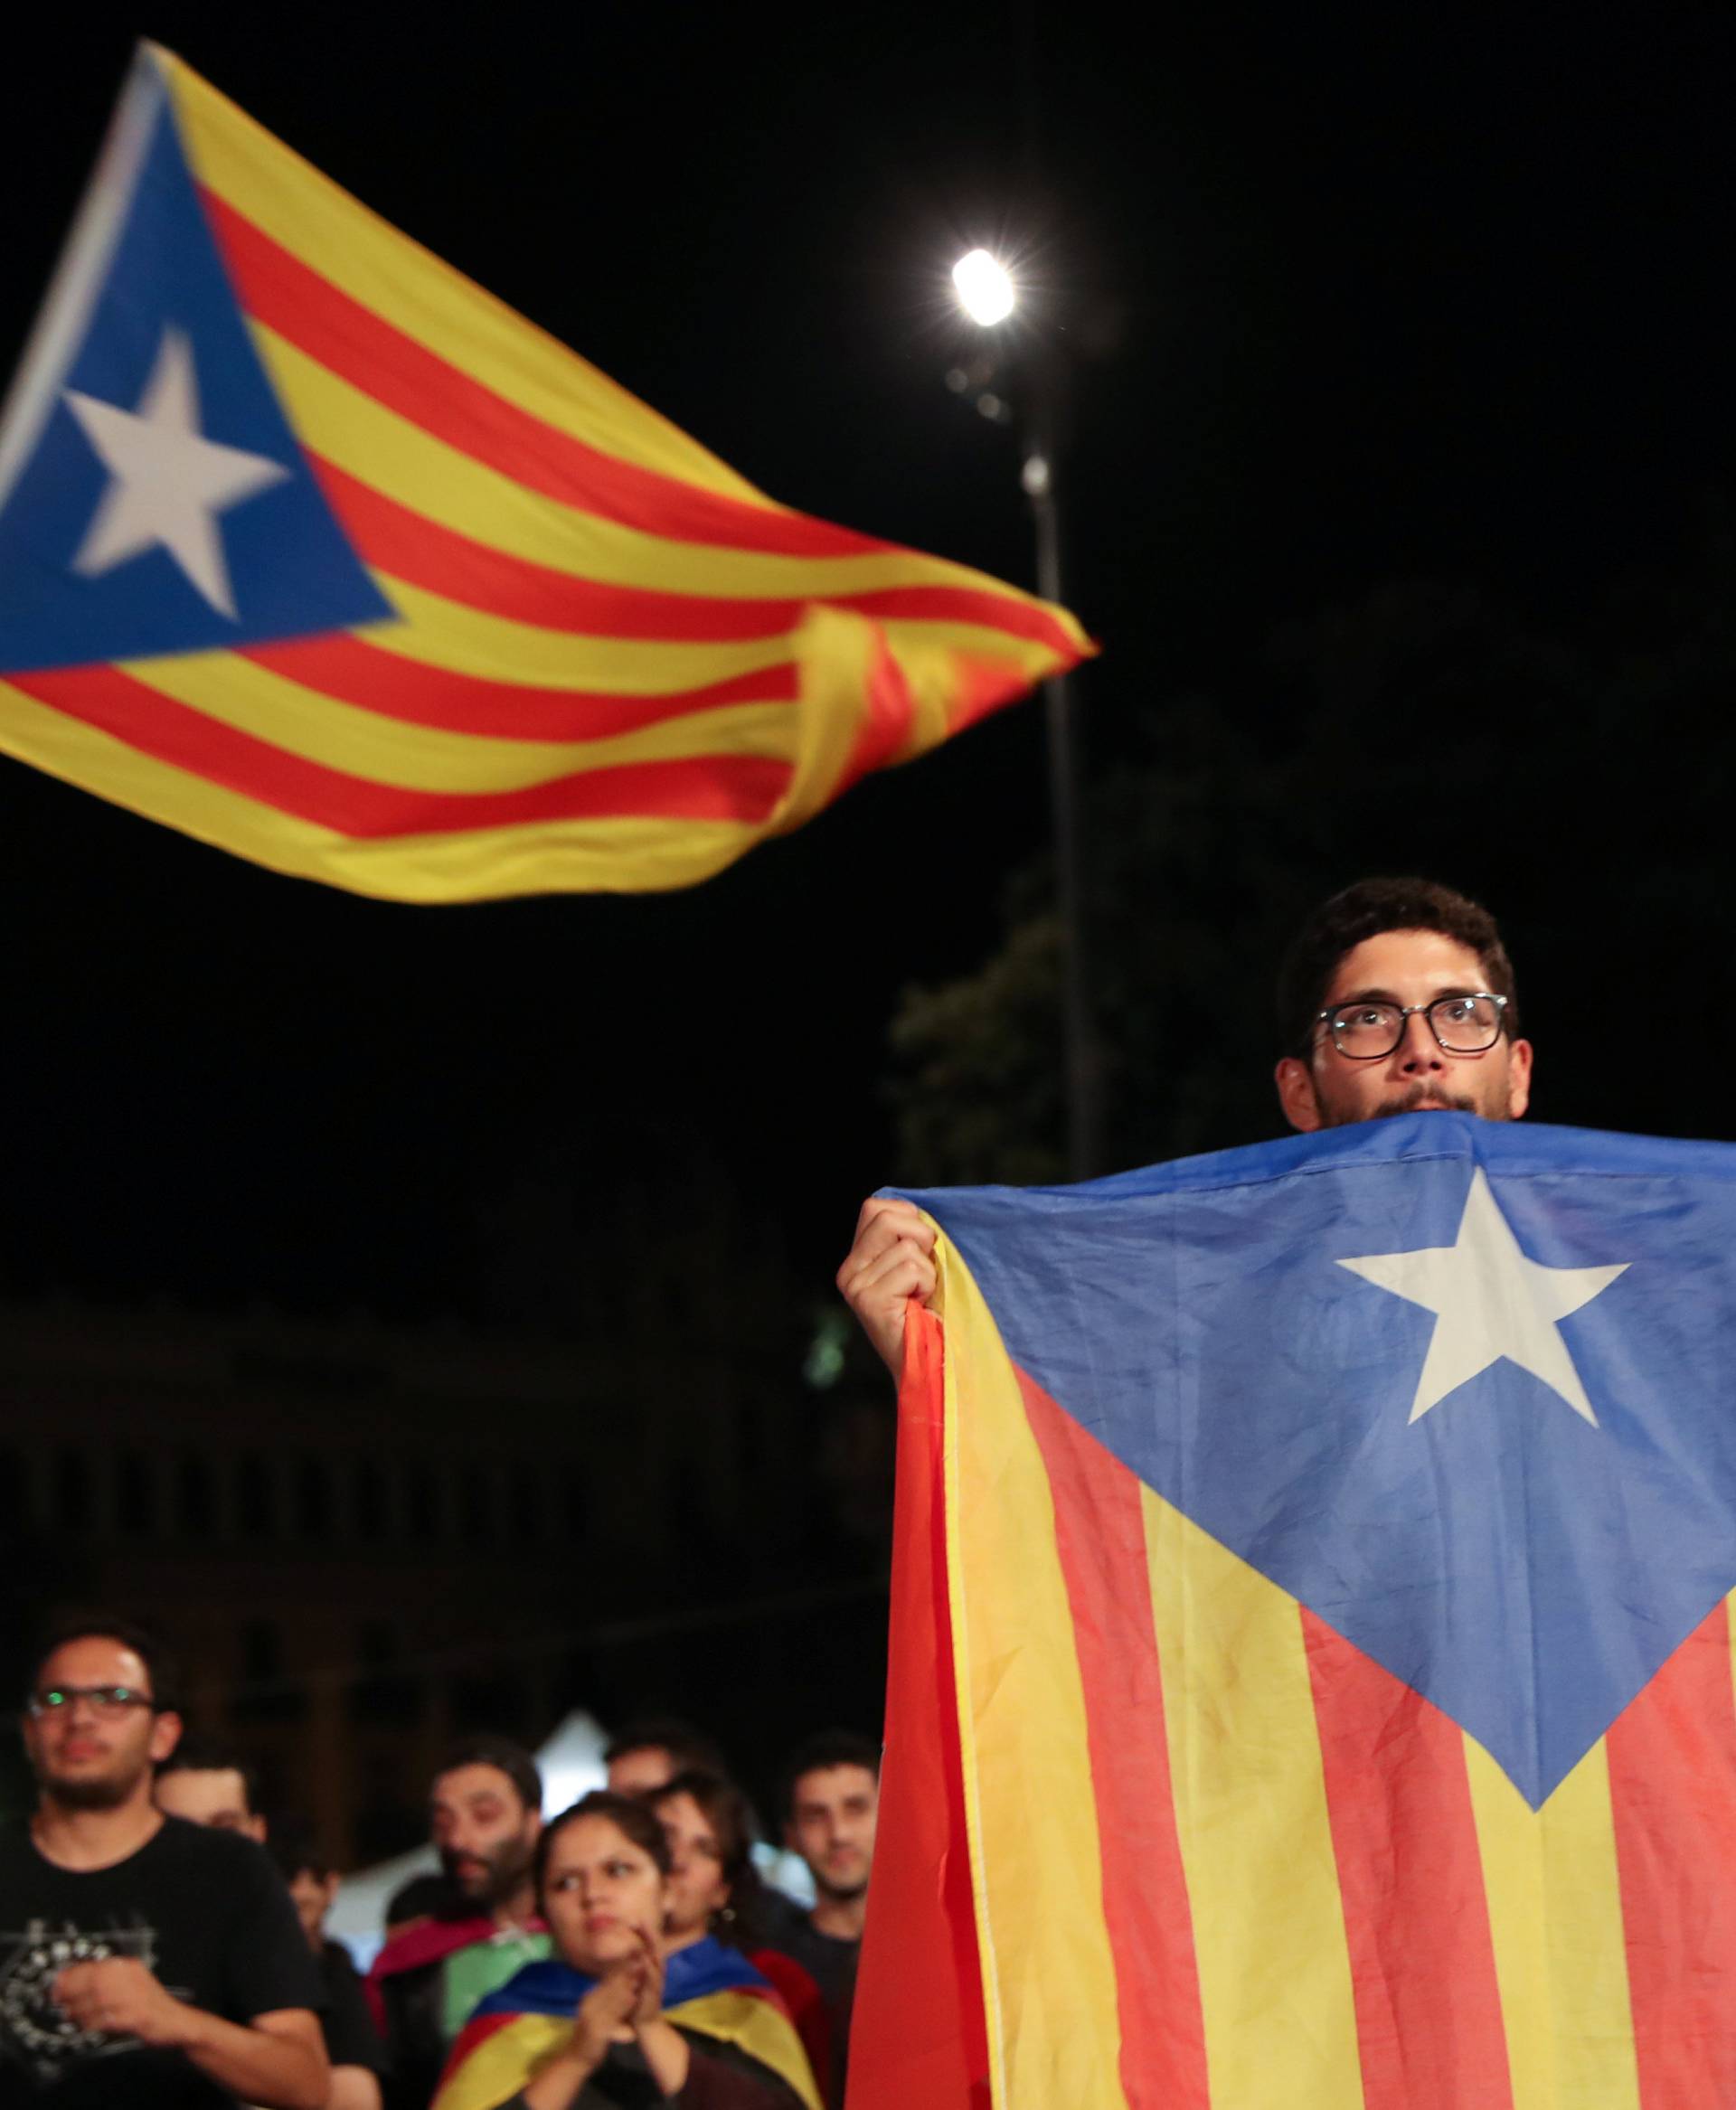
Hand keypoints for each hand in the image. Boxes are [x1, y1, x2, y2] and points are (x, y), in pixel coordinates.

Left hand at [54, 1959, 189, 2047]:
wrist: (175, 2021)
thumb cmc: (150, 2004)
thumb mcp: (132, 1983)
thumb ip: (108, 1981)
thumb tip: (75, 1984)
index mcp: (130, 1967)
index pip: (97, 1965)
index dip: (74, 1973)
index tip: (59, 1980)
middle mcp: (133, 1979)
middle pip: (96, 1980)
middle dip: (72, 1989)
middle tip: (57, 1997)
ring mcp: (136, 1997)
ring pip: (99, 2000)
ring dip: (79, 2009)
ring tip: (69, 2015)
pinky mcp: (136, 2017)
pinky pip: (107, 2019)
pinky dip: (92, 2023)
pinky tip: (86, 2026)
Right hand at [571, 1961, 641, 2064]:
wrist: (578, 2057)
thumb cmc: (590, 2033)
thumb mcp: (595, 2011)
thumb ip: (604, 1997)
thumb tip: (618, 1979)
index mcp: (589, 1999)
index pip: (606, 1982)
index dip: (620, 1970)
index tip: (634, 1958)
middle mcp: (588, 2005)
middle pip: (609, 1987)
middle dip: (625, 1974)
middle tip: (640, 1962)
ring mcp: (592, 2018)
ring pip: (611, 1999)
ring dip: (626, 1985)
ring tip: (639, 1975)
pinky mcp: (597, 2031)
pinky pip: (612, 2015)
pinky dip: (623, 2005)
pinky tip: (633, 1998)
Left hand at [625, 1926, 664, 2031]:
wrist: (646, 2024)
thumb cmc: (639, 2000)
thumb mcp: (635, 1979)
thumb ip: (632, 1965)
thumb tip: (625, 1950)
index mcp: (652, 1966)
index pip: (649, 1944)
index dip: (644, 1931)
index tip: (635, 1918)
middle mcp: (657, 1970)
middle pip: (655, 1946)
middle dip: (648, 1932)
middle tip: (640, 1919)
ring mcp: (657, 1981)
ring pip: (656, 1958)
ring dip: (650, 1944)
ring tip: (644, 1932)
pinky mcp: (654, 1993)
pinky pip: (653, 1978)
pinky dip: (649, 1967)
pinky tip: (644, 1959)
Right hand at [836, 1196, 937, 1374]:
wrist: (929, 1362)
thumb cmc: (929, 1313)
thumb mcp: (916, 1266)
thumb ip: (908, 1238)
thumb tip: (921, 1215)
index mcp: (857, 1259)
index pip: (875, 1207)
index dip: (908, 1217)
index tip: (922, 1248)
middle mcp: (848, 1271)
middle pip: (887, 1218)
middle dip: (921, 1238)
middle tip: (926, 1272)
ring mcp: (855, 1286)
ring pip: (906, 1246)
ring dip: (929, 1270)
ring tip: (921, 1295)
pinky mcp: (869, 1300)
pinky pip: (913, 1268)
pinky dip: (928, 1285)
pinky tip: (920, 1305)